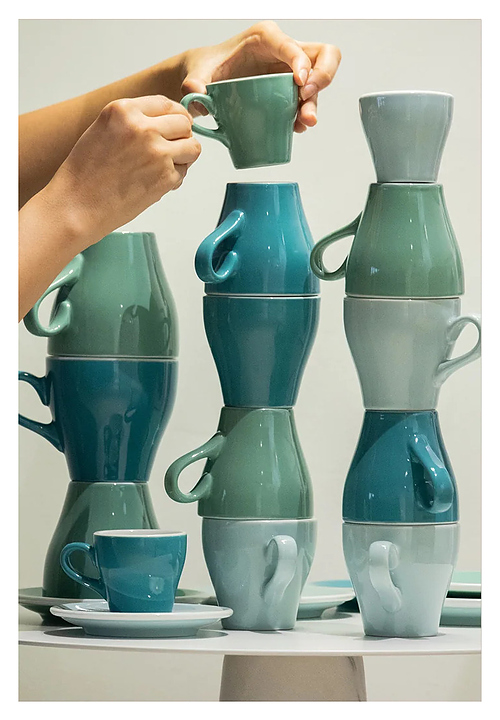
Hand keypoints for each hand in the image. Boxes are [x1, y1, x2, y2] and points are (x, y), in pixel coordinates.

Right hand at [39, 95, 201, 243]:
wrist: (77, 205)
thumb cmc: (85, 173)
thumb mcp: (104, 129)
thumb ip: (133, 121)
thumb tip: (166, 122)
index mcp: (124, 110)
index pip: (166, 104)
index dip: (174, 116)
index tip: (174, 126)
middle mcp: (143, 127)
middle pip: (184, 124)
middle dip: (181, 136)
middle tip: (170, 150)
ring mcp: (157, 152)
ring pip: (193, 147)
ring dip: (183, 157)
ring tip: (163, 166)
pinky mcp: (165, 177)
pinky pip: (183, 173)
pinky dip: (173, 179)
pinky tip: (152, 183)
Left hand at [181, 21, 340, 132]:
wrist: (206, 81)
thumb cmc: (206, 68)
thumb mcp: (197, 72)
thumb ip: (195, 81)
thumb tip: (197, 95)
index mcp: (265, 38)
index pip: (292, 45)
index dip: (302, 62)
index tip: (299, 83)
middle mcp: (282, 52)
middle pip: (322, 55)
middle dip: (323, 77)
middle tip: (306, 98)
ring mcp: (288, 72)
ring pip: (317, 82)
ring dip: (314, 104)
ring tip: (303, 123)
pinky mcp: (288, 92)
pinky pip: (305, 102)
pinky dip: (303, 115)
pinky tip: (294, 128)